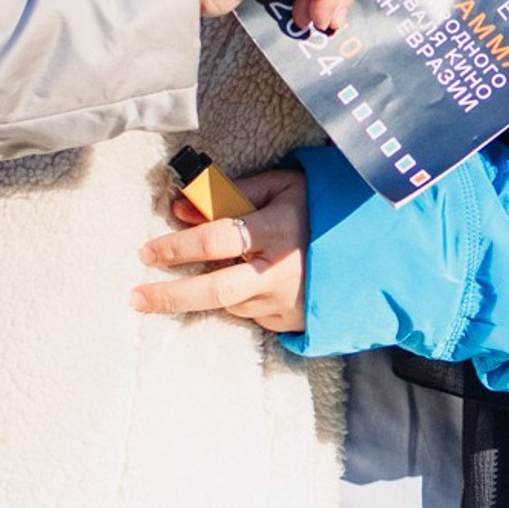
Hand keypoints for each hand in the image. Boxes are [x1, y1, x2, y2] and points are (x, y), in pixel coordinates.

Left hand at [134, 164, 307, 332]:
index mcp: (277, 228)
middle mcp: (279, 270)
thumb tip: (181, 208)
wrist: (373, 249)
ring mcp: (285, 301)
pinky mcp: (288, 321)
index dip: (178, 245)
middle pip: (215, 289)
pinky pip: (248, 314)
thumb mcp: (281, 186)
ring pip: (229, 303)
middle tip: (135, 297)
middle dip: (170, 296)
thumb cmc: (319, 207)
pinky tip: (238, 284)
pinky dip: (235, 300)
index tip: (147, 251)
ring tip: (186, 284)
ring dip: (203, 294)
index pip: (217, 239)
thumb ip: (230, 194)